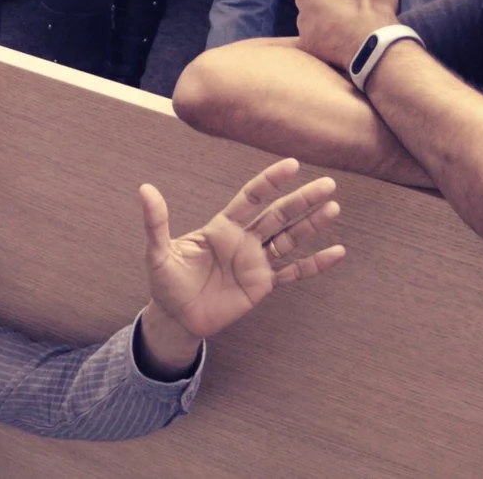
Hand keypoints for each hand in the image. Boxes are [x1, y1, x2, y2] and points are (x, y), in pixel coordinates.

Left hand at [137, 158, 344, 366]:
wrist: (176, 317)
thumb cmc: (166, 282)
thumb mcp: (158, 253)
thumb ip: (156, 222)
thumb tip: (145, 189)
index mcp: (222, 227)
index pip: (251, 198)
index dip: (270, 181)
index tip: (292, 165)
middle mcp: (244, 240)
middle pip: (278, 215)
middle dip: (302, 200)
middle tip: (328, 184)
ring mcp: (256, 262)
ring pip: (290, 238)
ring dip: (311, 225)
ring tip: (333, 208)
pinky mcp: (262, 285)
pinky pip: (293, 273)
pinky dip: (314, 264)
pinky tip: (337, 253)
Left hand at [295, 0, 401, 69]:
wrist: (375, 44)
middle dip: (342, 0)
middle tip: (363, 9)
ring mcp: (304, 23)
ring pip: (323, 16)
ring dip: (337, 20)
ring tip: (357, 26)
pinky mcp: (309, 45)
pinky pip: (320, 37)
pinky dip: (331, 38)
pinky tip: (348, 40)